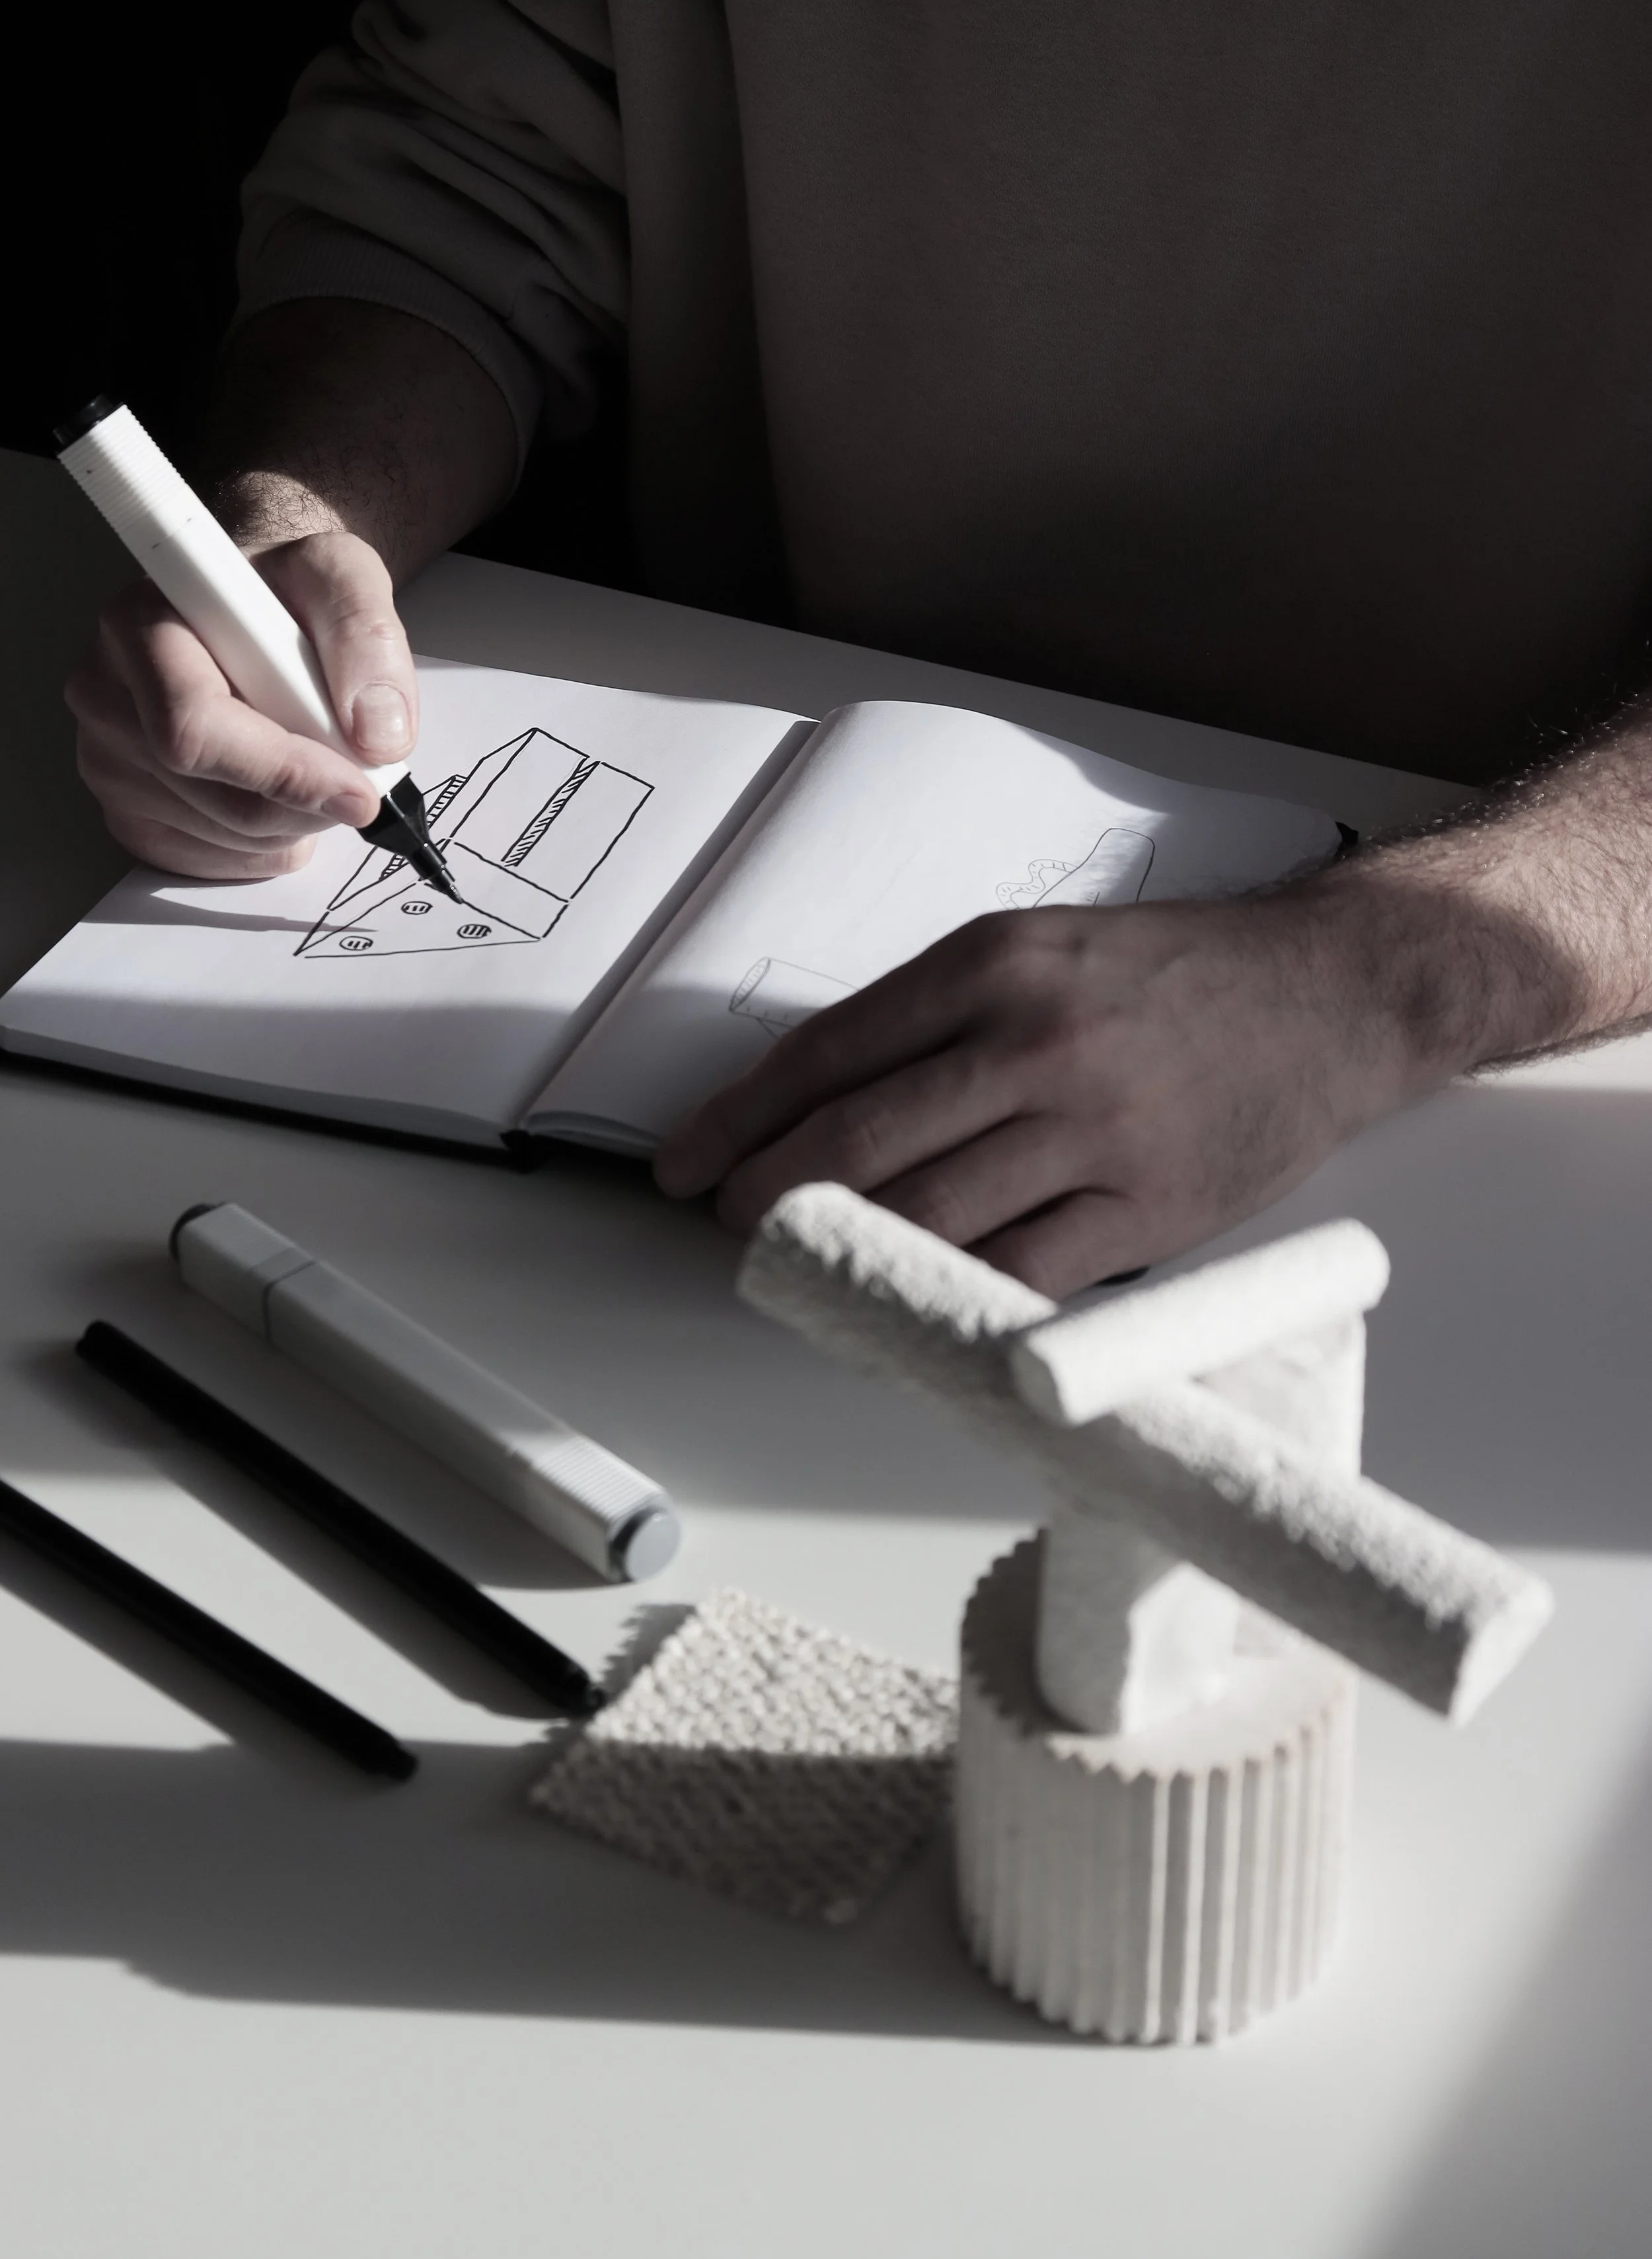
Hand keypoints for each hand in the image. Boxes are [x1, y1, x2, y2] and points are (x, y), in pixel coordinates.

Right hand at [66, 528, 417, 878]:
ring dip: (298, 821)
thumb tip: (377, 735)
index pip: (194, 728)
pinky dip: (270, 843)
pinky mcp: (128, 811)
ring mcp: (108, 759)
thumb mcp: (342, 579)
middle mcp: (107, 693)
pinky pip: (213, 859)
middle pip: (216, 797)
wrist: (254, 610)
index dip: (284, 772)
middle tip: (357, 773)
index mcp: (141, 625)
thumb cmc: (285, 592)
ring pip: (225, 835)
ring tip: (316, 764)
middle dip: (308, 802)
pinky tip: (283, 793)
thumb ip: (366, 640)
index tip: (359, 788)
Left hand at [654, 895, 1436, 1295]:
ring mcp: (1092, 1128)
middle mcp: (1034, 1041)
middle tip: (729, 1228)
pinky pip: (1023, 1272)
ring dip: (847, 1257)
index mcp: (992, 967)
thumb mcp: (1045, 952)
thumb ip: (942, 1018)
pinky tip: (915, 1306)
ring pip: (929, 1215)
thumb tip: (823, 1100)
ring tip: (806, 1273)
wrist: (1333, 994)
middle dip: (767, 1197)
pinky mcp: (1147, 1208)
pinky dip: (956, 1299)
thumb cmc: (1181, 977)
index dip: (740, 1118)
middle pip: (858, 1141)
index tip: (686, 1161)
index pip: (828, 1053)